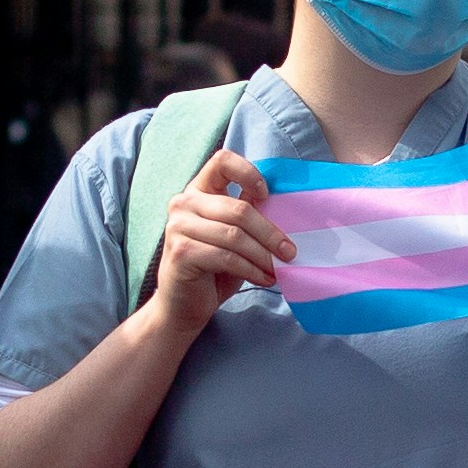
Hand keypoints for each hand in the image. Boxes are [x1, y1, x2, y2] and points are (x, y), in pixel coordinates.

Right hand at [144, 151, 289, 339]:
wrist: (182, 306)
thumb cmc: (213, 268)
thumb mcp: (233, 236)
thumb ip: (246, 214)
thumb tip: (280, 202)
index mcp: (197, 190)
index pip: (222, 161)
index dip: (248, 173)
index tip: (267, 195)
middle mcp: (183, 203)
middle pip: (238, 209)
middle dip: (270, 233)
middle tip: (289, 251)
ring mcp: (178, 227)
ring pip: (234, 236)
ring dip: (263, 256)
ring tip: (277, 269)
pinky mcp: (181, 252)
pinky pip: (226, 257)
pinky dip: (251, 269)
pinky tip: (264, 278)